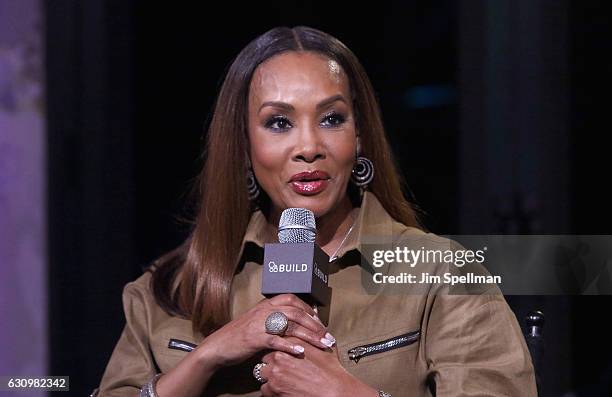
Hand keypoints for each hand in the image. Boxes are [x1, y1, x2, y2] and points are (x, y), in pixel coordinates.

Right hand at [196, 294, 334, 369]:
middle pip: (296, 312)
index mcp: (266, 304)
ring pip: (289, 325)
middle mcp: (264, 310)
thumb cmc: (240, 335)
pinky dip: (289, 345)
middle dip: (315, 324)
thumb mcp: (258, 321)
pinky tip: (300, 352)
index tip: (320, 320)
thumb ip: (274, 318)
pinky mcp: (254, 338)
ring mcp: (259, 324)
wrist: (218, 346)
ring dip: (309, 335)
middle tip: (328, 336)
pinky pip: (275, 340)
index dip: (308, 309)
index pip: (292, 299)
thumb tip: (296, 321)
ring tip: (322, 344)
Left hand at [258, 336, 377, 396]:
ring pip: (262, 372)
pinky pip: (264, 388)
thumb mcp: (325, 347)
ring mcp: (275, 372)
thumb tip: (316, 325)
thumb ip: (316, 335)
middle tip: (281, 367)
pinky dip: (271, 390)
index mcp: (291, 342)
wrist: (334, 391)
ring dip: (269, 375)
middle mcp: (280, 355)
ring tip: (281, 378)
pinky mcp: (274, 388)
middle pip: (265, 355)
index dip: (278, 346)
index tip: (280, 351)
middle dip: (272, 361)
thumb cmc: (332, 372)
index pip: (275, 339)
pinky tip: (281, 388)